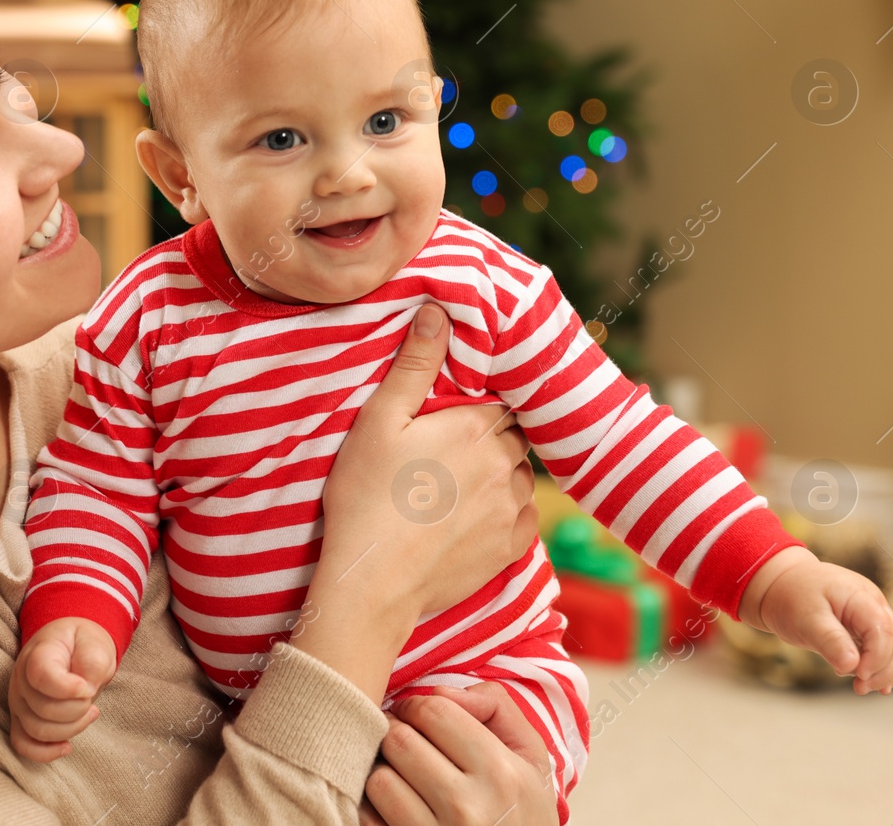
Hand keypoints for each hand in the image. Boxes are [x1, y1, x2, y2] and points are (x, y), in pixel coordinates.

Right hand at [8, 616, 117, 761]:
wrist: (71, 647)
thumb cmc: (83, 645)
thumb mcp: (95, 643)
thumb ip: (93, 662)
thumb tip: (86, 690)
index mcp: (38, 653)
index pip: (41, 676)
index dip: (67, 688)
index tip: (88, 687)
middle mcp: (20, 679)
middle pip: (43, 709)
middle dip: (77, 709)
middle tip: (92, 695)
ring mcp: (18, 701)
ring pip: (37, 730)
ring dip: (71, 728)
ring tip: (90, 711)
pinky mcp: (20, 719)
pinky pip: (22, 745)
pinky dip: (44, 753)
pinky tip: (67, 747)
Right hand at [294, 301, 537, 703]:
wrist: (372, 582)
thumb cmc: (367, 498)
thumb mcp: (380, 421)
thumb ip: (415, 365)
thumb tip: (438, 311)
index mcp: (478, 427)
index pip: (501, 399)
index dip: (482, 403)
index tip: (459, 412)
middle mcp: (507, 466)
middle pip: (514, 436)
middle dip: (491, 437)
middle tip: (453, 448)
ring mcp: (513, 510)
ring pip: (522, 477)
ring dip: (501, 474)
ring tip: (460, 483)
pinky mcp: (509, 549)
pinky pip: (525, 518)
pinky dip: (507, 512)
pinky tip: (474, 515)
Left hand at [360, 685, 557, 825]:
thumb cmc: (525, 810)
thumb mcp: (530, 757)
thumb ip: (496, 706)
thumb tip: (437, 690)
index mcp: (500, 773)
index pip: (434, 712)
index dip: (418, 706)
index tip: (418, 715)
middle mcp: (467, 807)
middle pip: (400, 740)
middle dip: (396, 730)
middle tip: (404, 738)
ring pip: (379, 779)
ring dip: (384, 769)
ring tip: (401, 773)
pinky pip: (368, 817)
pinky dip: (373, 806)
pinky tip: (396, 803)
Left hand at [738, 547, 892, 694]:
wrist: (780, 585)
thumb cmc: (791, 598)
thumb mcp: (805, 619)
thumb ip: (829, 640)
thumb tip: (853, 667)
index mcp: (859, 595)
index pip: (882, 629)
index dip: (877, 657)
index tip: (859, 676)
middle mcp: (872, 603)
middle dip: (883, 669)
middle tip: (859, 688)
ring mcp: (872, 614)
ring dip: (885, 671)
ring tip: (861, 688)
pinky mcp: (866, 626)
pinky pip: (884, 648)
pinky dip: (882, 667)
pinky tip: (875, 685)